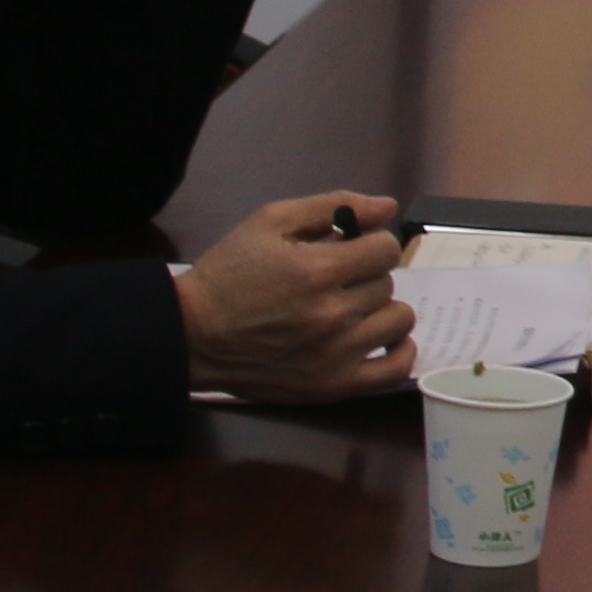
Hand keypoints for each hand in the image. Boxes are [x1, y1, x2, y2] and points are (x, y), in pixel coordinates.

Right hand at [176, 192, 417, 399]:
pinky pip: (395, 370)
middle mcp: (332, 313)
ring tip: (351, 308)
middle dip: (364, 275)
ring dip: (379, 309)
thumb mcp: (270, 222)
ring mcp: (335, 353)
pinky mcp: (333, 385)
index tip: (351, 250)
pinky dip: (398, 352)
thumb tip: (387, 206)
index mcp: (317, 270)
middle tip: (335, 280)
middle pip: (385, 283)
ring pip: (396, 320)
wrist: (193, 334)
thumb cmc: (228, 275)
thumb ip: (332, 206)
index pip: (386, 249)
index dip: (370, 243)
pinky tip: (379, 338)